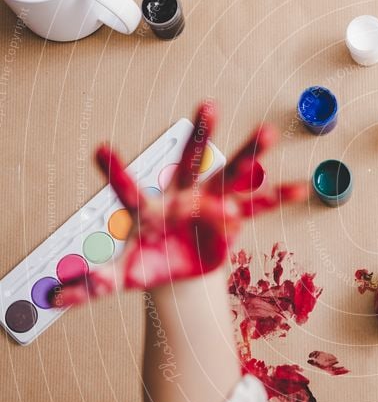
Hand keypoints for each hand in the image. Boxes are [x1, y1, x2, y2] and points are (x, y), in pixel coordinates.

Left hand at [52, 102, 307, 305]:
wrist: (178, 266)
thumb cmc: (150, 263)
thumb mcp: (123, 276)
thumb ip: (93, 284)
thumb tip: (53, 296)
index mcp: (151, 209)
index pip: (130, 189)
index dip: (115, 171)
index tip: (100, 149)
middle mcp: (182, 197)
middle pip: (192, 162)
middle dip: (201, 136)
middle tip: (209, 104)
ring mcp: (210, 203)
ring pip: (232, 174)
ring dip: (250, 154)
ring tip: (269, 133)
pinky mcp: (232, 218)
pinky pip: (257, 207)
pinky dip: (277, 199)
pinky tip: (300, 188)